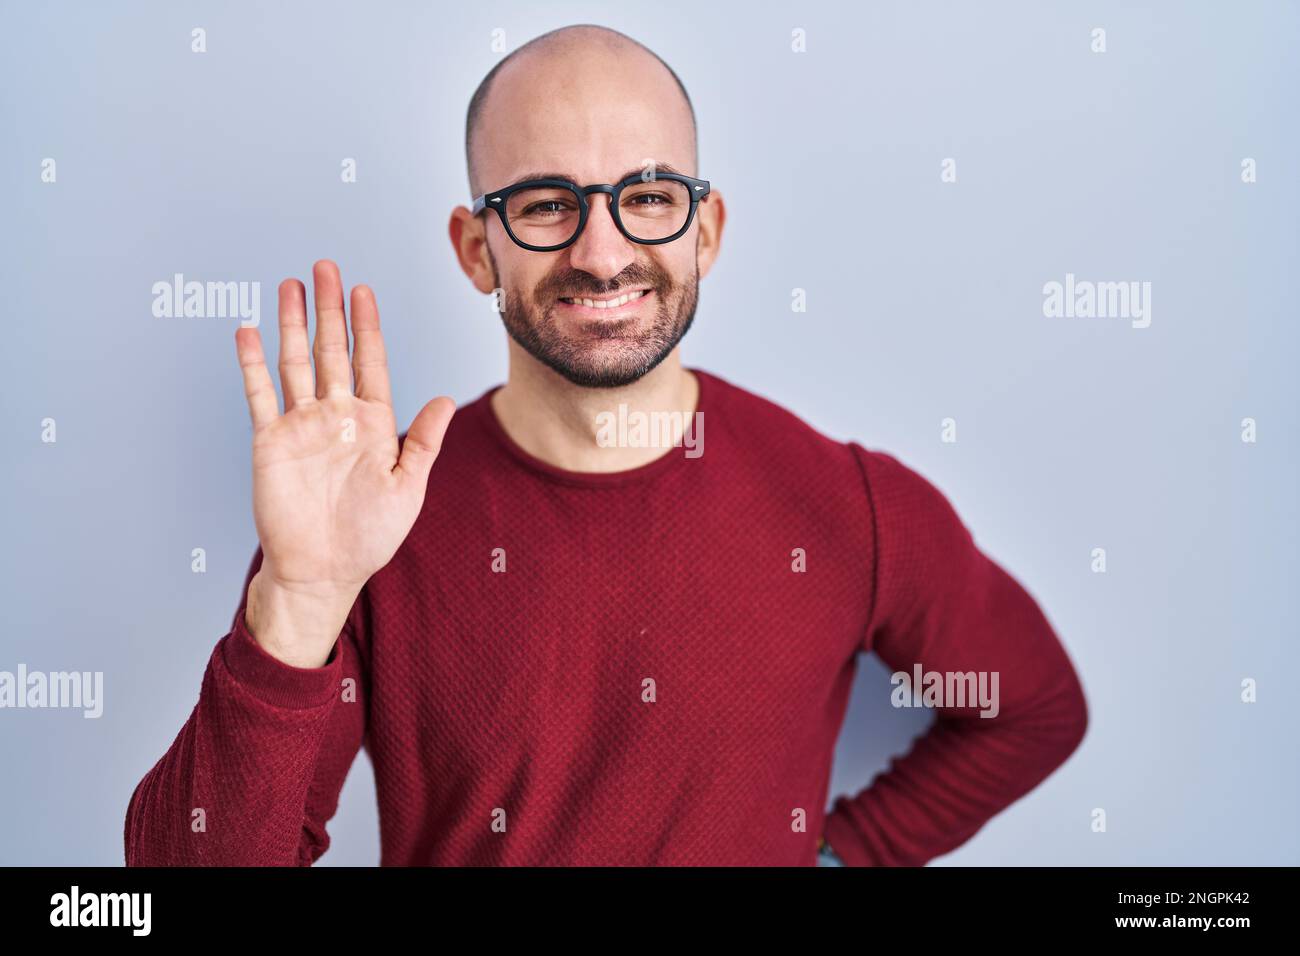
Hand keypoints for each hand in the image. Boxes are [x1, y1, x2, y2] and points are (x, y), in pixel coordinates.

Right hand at [234, 260, 454, 666]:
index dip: (367, 327)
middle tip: (326, 267)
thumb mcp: (408, 488)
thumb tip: (446, 400)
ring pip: (296, 362)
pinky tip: (249, 332)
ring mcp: (302, 426)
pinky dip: (253, 364)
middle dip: (331, 309)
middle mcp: (337, 416)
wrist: (324, 571)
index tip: (364, 291)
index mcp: (374, 423)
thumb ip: (423, 442)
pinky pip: (261, 395)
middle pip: (333, 351)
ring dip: (292, 324)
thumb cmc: (369, 536)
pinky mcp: (271, 441)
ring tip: (290, 286)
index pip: (371, 362)